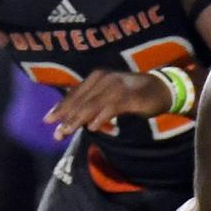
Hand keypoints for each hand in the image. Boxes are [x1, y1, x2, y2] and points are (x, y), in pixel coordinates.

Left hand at [43, 70, 172, 140]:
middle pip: (80, 100)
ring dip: (78, 120)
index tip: (48, 120)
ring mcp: (117, 86)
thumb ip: (91, 103)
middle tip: (56, 133)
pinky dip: (101, 117)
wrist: (163, 89)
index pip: (75, 93)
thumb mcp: (108, 96)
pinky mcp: (130, 96)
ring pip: (92, 105)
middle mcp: (104, 79)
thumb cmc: (133, 93)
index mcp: (97, 77)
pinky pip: (111, 108)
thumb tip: (71, 118)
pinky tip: (92, 128)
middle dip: (66, 117)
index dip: (61, 107)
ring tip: (67, 132)